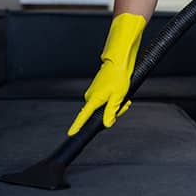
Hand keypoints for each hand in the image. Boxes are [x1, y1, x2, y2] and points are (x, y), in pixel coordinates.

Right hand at [67, 13, 145, 135]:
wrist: (119, 62)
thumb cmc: (118, 76)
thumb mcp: (117, 97)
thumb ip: (111, 112)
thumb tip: (107, 124)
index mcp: (94, 99)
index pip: (83, 116)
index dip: (77, 126)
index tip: (71, 133)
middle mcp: (91, 97)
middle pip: (99, 114)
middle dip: (112, 112)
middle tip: (123, 105)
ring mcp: (94, 93)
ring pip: (104, 108)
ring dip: (115, 106)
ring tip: (124, 98)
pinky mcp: (98, 90)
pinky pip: (105, 101)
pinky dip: (114, 101)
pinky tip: (121, 95)